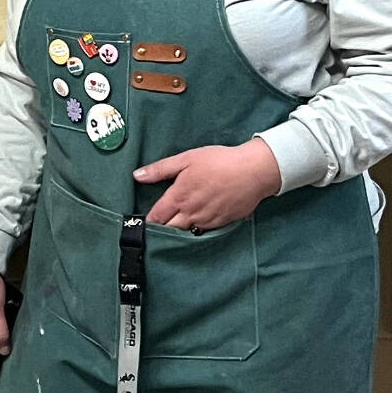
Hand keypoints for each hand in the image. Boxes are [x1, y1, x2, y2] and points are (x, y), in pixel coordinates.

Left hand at [132, 140, 280, 232]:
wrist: (254, 171)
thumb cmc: (219, 162)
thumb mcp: (186, 159)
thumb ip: (160, 169)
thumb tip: (137, 176)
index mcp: (179, 197)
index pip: (156, 217)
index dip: (148, 220)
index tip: (141, 221)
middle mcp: (192, 213)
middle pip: (169, 229)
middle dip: (161, 228)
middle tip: (157, 224)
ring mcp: (208, 220)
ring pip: (187, 232)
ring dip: (179, 230)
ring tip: (174, 224)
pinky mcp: (222, 223)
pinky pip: (204, 231)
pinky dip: (197, 228)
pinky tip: (195, 221)